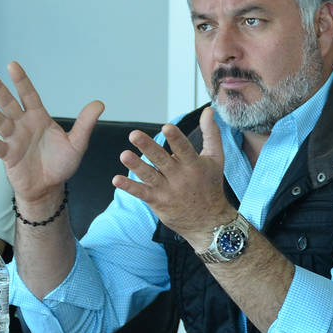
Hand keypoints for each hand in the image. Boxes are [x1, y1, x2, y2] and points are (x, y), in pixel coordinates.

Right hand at [0, 61, 102, 214]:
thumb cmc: (61, 163)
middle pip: (10, 104)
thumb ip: (85, 124)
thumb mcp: (77, 143)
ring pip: (1, 122)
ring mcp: (14, 139)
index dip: (21, 81)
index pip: (29, 95)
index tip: (12, 65)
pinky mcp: (8, 156)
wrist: (49, 187)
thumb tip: (100, 103)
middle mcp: (23, 125)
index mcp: (39, 118)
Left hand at [113, 107, 235, 241]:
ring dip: (136, 166)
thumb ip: (211, 133)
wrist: (208, 221)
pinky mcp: (157, 201)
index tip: (166, 127)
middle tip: (134, 134)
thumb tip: (208, 111)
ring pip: (150, 176)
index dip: (175, 138)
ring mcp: (168, 190)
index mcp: (194, 165)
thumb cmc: (210, 185)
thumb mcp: (216, 158)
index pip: (184, 149)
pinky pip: (142, 193)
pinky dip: (129, 187)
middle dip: (148, 147)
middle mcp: (180, 177)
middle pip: (162, 160)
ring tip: (124, 155)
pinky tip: (117, 180)